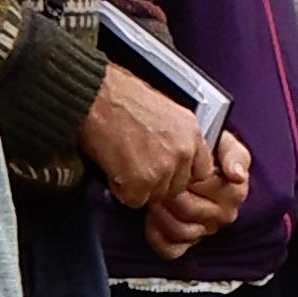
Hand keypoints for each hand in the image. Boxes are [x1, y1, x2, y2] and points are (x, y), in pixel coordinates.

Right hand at [81, 68, 210, 218]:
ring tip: (123, 162)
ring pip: (156, 196)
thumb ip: (175, 136)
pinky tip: (114, 168)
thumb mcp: (163, 110)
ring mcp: (163, 169)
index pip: (201, 170)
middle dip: (158, 182)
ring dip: (139, 187)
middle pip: (178, 187)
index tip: (167, 170)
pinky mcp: (141, 182)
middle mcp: (183, 151)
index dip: (180, 172)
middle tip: (137, 165)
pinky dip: (121, 190)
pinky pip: (134, 200)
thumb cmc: (119, 96)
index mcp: (191, 131)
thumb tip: (171, 153)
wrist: (96, 98)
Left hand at [136, 131, 251, 260]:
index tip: (172, 164)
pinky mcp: (189, 242)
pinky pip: (171, 249)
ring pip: (178, 230)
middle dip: (165, 192)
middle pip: (186, 209)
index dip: (180, 176)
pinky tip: (150, 219)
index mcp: (234, 192)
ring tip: (152, 195)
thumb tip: (237, 175)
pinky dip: (157, 236)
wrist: (196, 162)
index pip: (200, 189)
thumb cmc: (209, 152)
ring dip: (159, 212)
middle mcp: (224, 215)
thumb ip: (234, 155)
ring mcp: (207, 231)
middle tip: (154, 179)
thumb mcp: (225, 144)